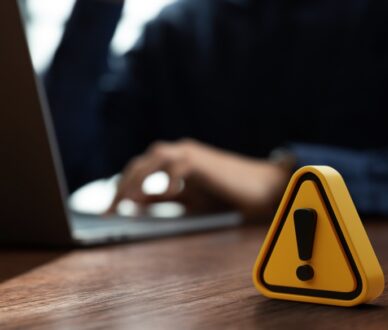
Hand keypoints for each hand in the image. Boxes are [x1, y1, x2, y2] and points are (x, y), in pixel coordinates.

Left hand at [107, 139, 290, 220]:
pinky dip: (169, 178)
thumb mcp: (187, 201)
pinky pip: (180, 165)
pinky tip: (164, 193)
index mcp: (173, 164)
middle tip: (109, 210)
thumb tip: (135, 204)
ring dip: (138, 177)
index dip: (121, 189)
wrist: (258, 187)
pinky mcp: (203, 160)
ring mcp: (190, 154)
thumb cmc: (224, 195)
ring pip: (155, 158)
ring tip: (126, 199)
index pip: (139, 171)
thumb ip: (163, 200)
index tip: (110, 210)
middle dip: (122, 185)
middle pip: (140, 163)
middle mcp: (178, 154)